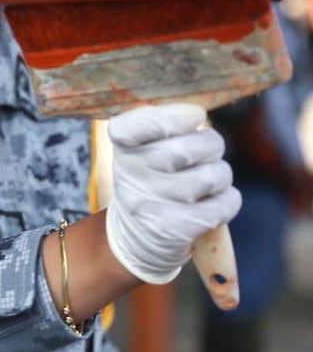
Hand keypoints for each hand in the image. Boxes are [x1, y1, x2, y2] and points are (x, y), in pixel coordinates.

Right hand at [105, 103, 241, 284]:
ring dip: (220, 174)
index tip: (195, 116)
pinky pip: (223, 205)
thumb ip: (165, 122)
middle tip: (207, 151)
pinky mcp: (174, 231)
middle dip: (211, 144)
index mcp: (122, 146)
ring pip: (211, 177)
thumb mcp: (144, 145)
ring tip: (207, 178)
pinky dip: (228, 199)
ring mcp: (151, 205)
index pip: (136, 125)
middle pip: (188, 148)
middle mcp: (130, 175)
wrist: (139, 234)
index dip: (173, 117)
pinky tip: (212, 201)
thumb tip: (196, 116)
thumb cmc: (151, 175)